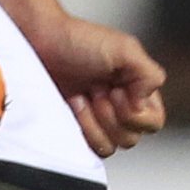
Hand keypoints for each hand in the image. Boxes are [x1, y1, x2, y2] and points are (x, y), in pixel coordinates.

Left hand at [20, 8, 167, 156]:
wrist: (37, 40)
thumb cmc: (76, 40)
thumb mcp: (124, 48)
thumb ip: (149, 74)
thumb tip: (144, 104)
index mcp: (137, 90)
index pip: (153, 122)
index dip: (134, 112)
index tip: (116, 89)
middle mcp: (120, 107)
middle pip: (131, 138)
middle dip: (109, 113)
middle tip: (94, 88)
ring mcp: (96, 120)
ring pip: (111, 146)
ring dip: (93, 120)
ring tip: (81, 95)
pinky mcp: (75, 128)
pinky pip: (88, 148)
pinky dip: (81, 128)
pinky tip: (71, 105)